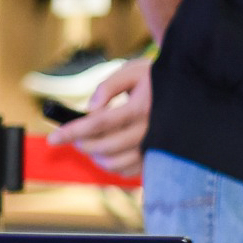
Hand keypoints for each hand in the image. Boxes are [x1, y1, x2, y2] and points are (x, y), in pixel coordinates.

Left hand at [45, 56, 151, 177]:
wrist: (189, 90)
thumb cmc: (154, 78)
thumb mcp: (132, 71)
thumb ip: (108, 86)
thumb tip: (90, 107)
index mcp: (141, 107)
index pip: (100, 122)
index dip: (73, 131)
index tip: (53, 138)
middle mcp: (150, 130)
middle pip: (104, 146)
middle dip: (81, 143)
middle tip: (74, 135)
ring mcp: (155, 147)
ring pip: (115, 163)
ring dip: (95, 156)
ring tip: (91, 144)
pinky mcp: (158, 157)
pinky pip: (129, 170)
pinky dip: (113, 165)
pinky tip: (110, 151)